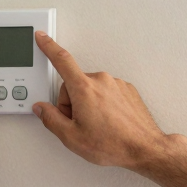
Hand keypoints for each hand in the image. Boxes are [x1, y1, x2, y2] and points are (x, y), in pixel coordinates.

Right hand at [32, 32, 173, 172]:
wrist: (143, 148)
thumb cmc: (112, 144)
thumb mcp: (71, 137)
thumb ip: (51, 119)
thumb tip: (42, 109)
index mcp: (84, 89)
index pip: (61, 61)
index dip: (49, 47)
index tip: (42, 37)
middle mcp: (101, 81)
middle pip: (74, 84)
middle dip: (71, 102)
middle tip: (80, 123)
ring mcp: (116, 84)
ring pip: (90, 89)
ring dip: (88, 104)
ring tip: (97, 125)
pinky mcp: (127, 90)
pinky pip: (106, 92)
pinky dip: (103, 104)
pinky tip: (108, 121)